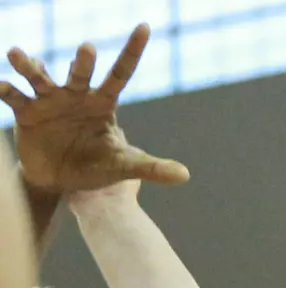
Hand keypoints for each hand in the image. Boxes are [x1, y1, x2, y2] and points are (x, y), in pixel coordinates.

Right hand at [1, 25, 188, 193]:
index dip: (132, 51)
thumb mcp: (123, 168)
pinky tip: (2, 86)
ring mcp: (49, 101)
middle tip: (87, 49)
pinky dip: (7, 90)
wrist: (61, 180)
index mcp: (103, 103)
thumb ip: (151, 168)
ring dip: (29, 65)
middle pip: (79, 73)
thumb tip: (185, 176)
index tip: (144, 26)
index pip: (121, 73)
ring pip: (39, 76)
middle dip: (82, 61)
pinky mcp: (26, 113)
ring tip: (18, 55)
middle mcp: (76, 95)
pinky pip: (14, 98)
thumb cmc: (96, 167)